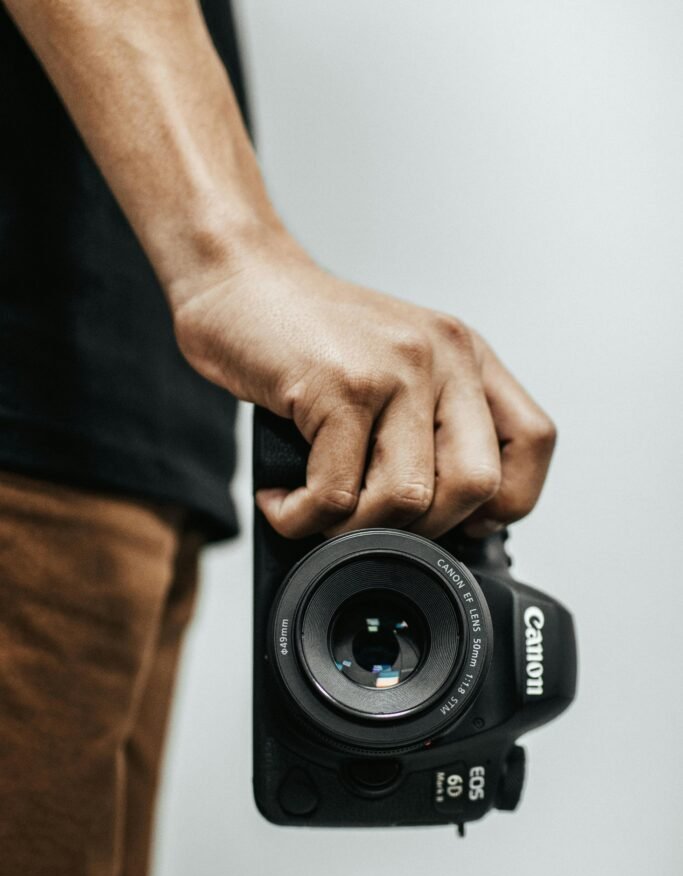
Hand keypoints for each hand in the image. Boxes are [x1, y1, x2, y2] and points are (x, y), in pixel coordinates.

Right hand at [174, 230, 555, 539]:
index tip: (460, 520)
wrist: (238, 277)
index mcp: (465, 356)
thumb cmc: (306, 332)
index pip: (534, 441)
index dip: (506, 501)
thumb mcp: (393, 363)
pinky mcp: (338, 387)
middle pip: (476, 485)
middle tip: (374, 522)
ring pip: (408, 499)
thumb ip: (426, 423)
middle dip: (422, 530)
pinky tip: (282, 500)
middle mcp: (442, 357)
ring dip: (354, 529)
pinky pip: (337, 494)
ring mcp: (393, 370)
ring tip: (316, 511)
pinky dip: (302, 518)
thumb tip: (436, 519)